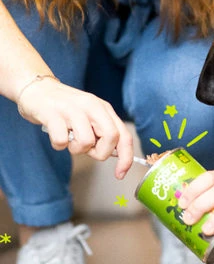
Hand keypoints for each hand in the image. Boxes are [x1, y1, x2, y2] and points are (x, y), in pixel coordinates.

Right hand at [17, 77, 133, 178]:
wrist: (38, 89)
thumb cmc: (66, 108)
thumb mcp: (91, 116)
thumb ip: (104, 132)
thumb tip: (116, 154)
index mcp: (104, 109)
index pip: (124, 135)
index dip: (126, 158)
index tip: (120, 174)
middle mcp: (92, 106)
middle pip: (111, 137)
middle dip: (101, 153)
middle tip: (88, 150)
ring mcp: (72, 109)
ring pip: (86, 141)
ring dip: (77, 149)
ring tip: (69, 139)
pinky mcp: (52, 113)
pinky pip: (61, 140)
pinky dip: (59, 145)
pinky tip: (56, 135)